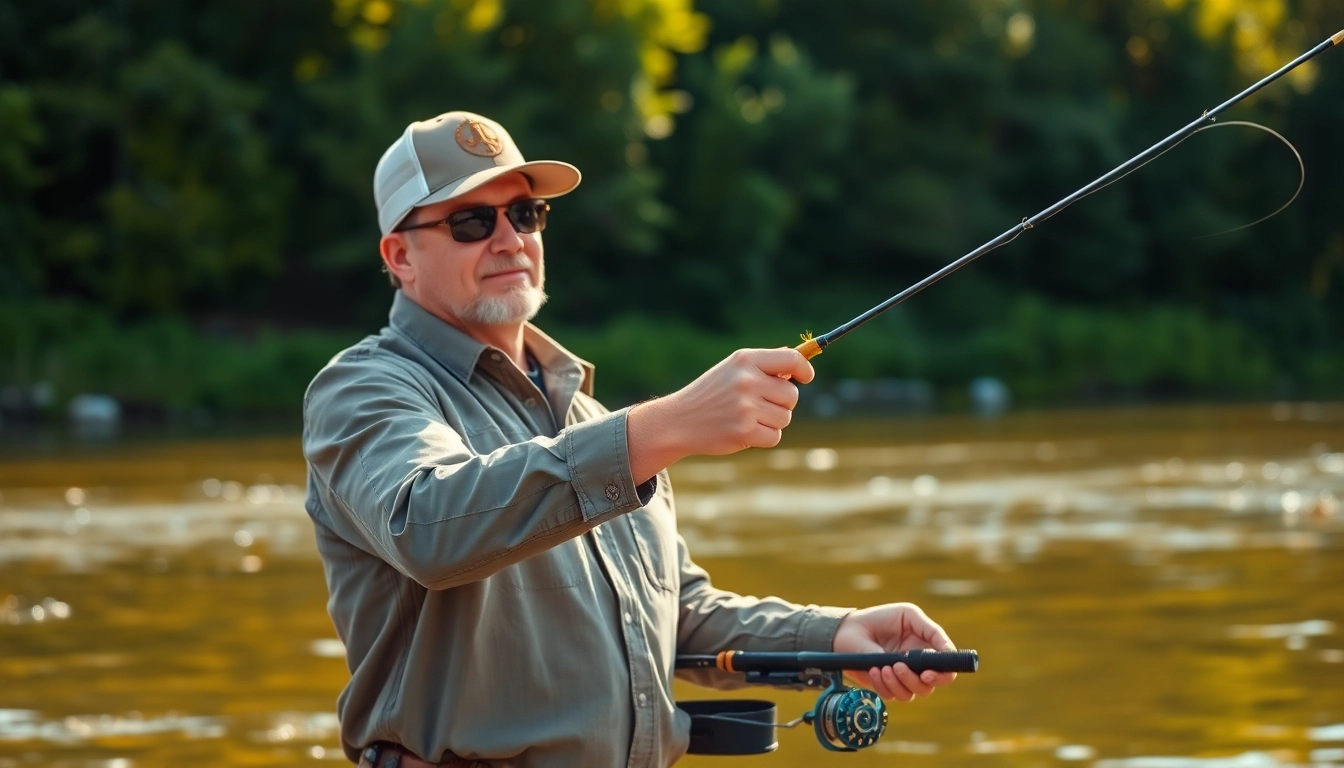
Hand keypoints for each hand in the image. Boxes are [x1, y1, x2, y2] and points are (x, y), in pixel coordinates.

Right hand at [627, 348, 813, 481]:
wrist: (679, 420)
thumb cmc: (711, 394)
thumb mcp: (732, 370)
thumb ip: (764, 366)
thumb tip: (799, 362)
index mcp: (745, 360)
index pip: (791, 359)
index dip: (804, 369)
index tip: (806, 377)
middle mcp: (747, 380)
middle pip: (792, 395)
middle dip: (781, 403)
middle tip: (759, 405)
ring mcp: (745, 406)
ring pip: (785, 418)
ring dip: (772, 421)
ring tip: (747, 418)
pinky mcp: (744, 431)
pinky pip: (775, 436)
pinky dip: (764, 437)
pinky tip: (744, 431)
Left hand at [831, 603, 958, 702]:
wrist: (844, 631)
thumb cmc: (876, 619)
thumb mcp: (906, 614)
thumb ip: (929, 629)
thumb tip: (946, 650)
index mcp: (927, 645)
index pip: (947, 664)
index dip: (944, 672)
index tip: (928, 672)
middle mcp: (918, 662)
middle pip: (933, 683)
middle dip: (919, 680)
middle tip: (900, 668)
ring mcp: (903, 675)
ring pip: (914, 692)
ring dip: (899, 682)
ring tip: (882, 667)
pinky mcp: (888, 684)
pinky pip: (894, 695)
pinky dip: (884, 685)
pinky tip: (873, 670)